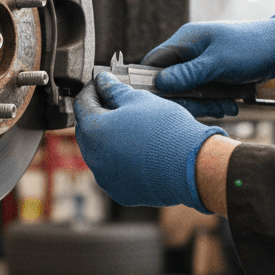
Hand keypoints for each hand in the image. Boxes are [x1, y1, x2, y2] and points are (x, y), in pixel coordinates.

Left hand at [73, 73, 225, 211]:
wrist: (192, 166)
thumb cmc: (166, 130)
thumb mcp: (139, 100)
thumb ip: (115, 90)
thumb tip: (104, 82)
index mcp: (93, 131)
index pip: (82, 103)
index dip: (92, 89)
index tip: (103, 83)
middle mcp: (93, 158)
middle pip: (88, 129)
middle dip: (98, 114)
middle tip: (116, 102)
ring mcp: (105, 177)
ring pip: (100, 152)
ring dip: (108, 137)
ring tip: (130, 126)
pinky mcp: (121, 192)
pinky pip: (114, 170)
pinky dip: (120, 158)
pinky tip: (138, 149)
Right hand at [142, 14, 274, 94]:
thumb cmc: (251, 47)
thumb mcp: (219, 61)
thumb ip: (189, 73)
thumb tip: (160, 82)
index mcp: (185, 40)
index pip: (154, 63)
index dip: (152, 82)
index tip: (160, 101)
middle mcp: (189, 52)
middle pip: (171, 82)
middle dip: (189, 99)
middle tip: (208, 108)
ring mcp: (200, 64)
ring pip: (189, 91)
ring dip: (205, 103)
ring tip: (226, 107)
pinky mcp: (212, 75)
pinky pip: (204, 93)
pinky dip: (214, 101)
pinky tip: (229, 106)